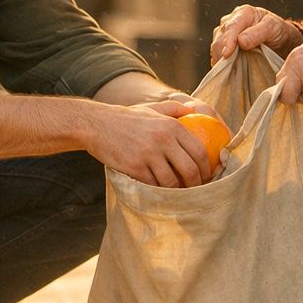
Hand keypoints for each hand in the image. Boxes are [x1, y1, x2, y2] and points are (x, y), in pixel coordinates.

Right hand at [82, 101, 211, 187]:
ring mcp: (148, 154)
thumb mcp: (151, 108)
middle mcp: (163, 139)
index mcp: (171, 126)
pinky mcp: (134, 167)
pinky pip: (153, 185)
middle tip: (196, 191)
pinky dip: (158, 191)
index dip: (207, 168)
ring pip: (172, 182)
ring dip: (177, 191)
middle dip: (196, 184)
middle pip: (190, 169)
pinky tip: (159, 192)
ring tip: (178, 194)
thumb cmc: (126, 118)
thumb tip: (194, 109)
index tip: (206, 176)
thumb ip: (174, 108)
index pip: (199, 151)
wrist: (96, 125)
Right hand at [210, 5, 302, 63]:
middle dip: (221, 53)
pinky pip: (217, 54)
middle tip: (227, 69)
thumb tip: (240, 41)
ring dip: (220, 60)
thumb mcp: (273, 28)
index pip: (231, 27)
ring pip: (215, 47)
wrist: (280, 41)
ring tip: (227, 72)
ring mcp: (225, 33)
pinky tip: (226, 71)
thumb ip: (258, 33)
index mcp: (243, 13)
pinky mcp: (224, 45)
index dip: (227, 41)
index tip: (226, 55)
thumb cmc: (278, 32)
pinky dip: (221, 64)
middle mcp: (231, 21)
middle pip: (220, 38)